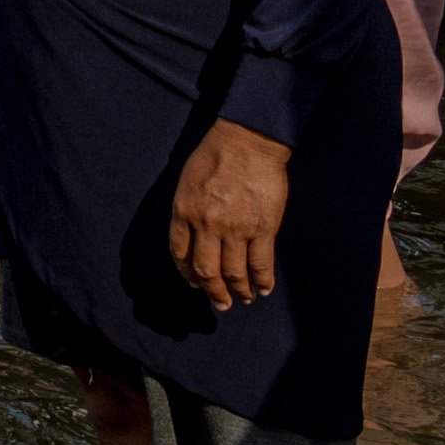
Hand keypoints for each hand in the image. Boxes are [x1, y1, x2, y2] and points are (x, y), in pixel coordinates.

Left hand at [170, 121, 290, 309]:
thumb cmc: (214, 156)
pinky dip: (262, 281)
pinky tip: (263, 288)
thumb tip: (192, 235)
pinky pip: (261, 264)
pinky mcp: (263, 228)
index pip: (181, 254)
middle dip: (213, 292)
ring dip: (239, 291)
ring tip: (243, 298)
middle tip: (220, 303)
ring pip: (235, 273)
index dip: (188, 273)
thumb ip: (188, 210)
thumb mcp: (187, 182)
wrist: (247, 142)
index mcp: (184, 212)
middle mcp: (207, 225)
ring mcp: (236, 229)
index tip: (195, 283)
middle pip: (207, 270)